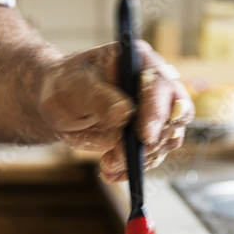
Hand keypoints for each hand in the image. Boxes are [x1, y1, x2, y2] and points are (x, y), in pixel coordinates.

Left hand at [38, 41, 193, 182]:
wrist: (58, 106)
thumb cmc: (66, 86)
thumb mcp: (75, 87)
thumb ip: (99, 98)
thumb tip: (125, 113)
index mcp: (140, 61)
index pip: (161, 84)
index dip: (157, 111)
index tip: (144, 136)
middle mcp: (154, 86)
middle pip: (175, 115)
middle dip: (153, 141)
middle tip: (124, 156)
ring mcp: (153, 113)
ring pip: (166, 140)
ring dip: (139, 158)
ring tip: (108, 164)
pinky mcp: (146, 137)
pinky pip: (151, 157)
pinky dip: (131, 169)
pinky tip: (109, 172)